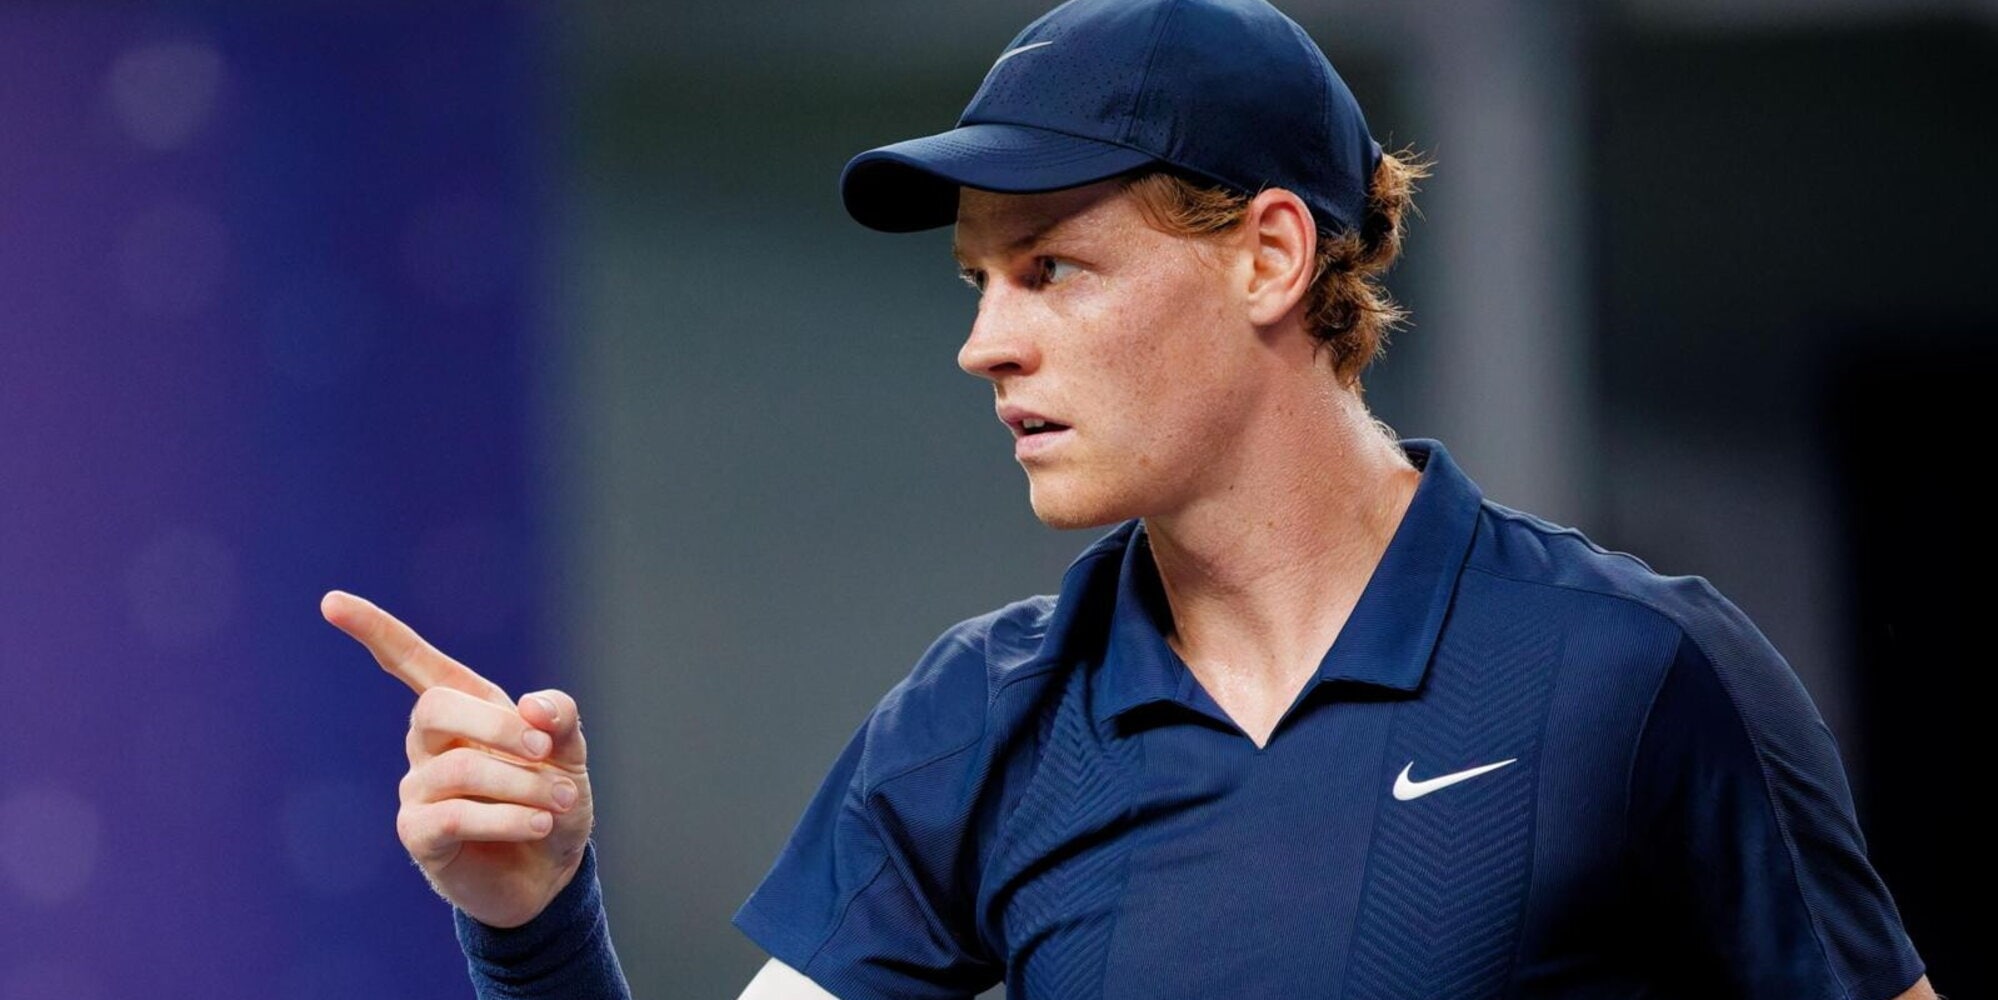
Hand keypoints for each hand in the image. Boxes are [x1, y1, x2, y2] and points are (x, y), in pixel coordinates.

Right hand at [320, 590, 593, 928]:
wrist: (551, 870)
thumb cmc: (552, 798)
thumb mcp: (569, 752)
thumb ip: (559, 718)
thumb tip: (532, 706)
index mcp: (462, 707)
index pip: (409, 661)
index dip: (375, 630)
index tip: (331, 601)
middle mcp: (429, 742)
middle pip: (435, 708)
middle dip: (498, 726)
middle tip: (547, 752)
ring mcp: (418, 788)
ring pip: (458, 769)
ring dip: (522, 784)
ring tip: (561, 802)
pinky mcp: (418, 834)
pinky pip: (454, 817)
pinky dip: (507, 818)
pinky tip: (539, 824)